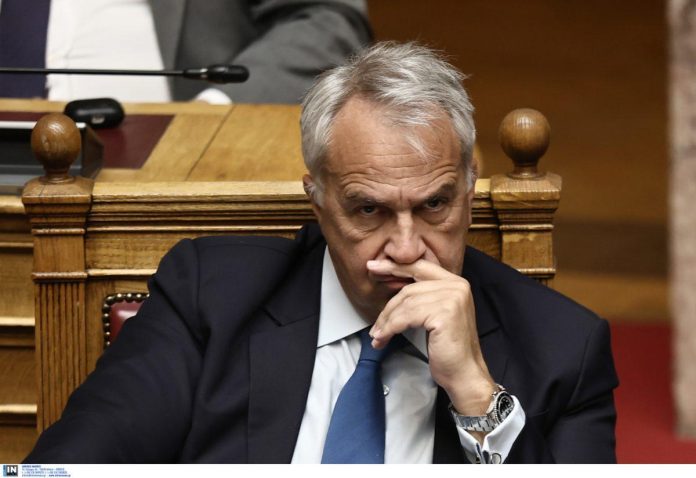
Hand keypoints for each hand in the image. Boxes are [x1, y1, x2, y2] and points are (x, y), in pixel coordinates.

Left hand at [367, 258, 496, 416]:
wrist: (465, 374)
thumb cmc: (449, 349)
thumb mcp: (436, 315)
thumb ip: (423, 297)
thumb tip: (392, 284)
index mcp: (456, 283)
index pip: (419, 267)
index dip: (394, 266)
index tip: (374, 266)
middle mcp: (457, 286)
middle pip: (409, 289)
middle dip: (387, 308)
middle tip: (374, 323)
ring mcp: (452, 298)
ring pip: (405, 304)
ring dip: (386, 322)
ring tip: (378, 335)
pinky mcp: (444, 314)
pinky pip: (406, 317)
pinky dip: (390, 329)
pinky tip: (384, 338)